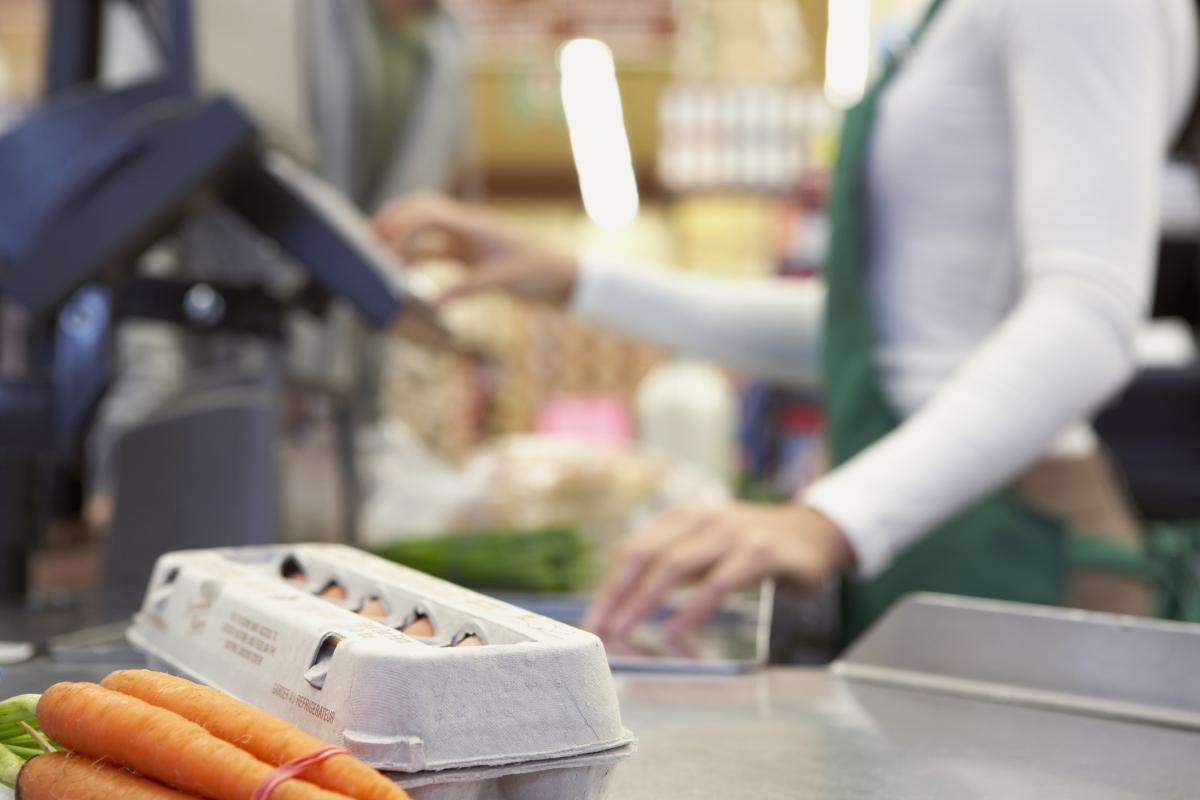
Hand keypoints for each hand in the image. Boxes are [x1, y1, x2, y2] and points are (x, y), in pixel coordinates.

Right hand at [373, 193, 578, 307]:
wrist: (566, 277)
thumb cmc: (540, 271)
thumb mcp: (503, 280)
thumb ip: (466, 288)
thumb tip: (431, 302)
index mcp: (472, 225)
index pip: (426, 213)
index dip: (399, 224)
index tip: (378, 243)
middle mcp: (466, 229)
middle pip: (419, 215)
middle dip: (391, 225)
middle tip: (364, 244)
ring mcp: (468, 244)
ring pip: (425, 238)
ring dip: (402, 247)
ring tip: (376, 264)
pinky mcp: (471, 260)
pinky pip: (437, 257)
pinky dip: (418, 265)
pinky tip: (404, 280)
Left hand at [582, 503, 852, 638]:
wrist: (813, 533)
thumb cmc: (749, 547)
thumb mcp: (706, 548)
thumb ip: (673, 567)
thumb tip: (625, 604)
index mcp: (683, 517)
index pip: (635, 548)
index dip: (611, 584)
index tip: (593, 618)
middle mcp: (702, 519)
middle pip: (647, 554)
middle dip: (619, 593)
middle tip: (602, 629)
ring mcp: (731, 533)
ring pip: (676, 564)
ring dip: (645, 600)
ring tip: (625, 630)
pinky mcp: (760, 553)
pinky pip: (718, 582)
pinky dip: (693, 608)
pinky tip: (675, 630)